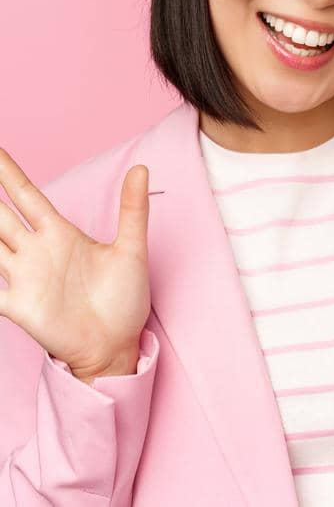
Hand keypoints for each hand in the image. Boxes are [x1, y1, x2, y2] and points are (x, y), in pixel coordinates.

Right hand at [0, 148, 150, 382]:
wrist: (117, 344)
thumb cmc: (124, 299)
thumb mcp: (131, 250)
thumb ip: (132, 210)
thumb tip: (142, 168)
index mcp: (59, 234)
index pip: (25, 195)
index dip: (8, 173)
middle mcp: (34, 251)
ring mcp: (22, 277)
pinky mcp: (17, 305)